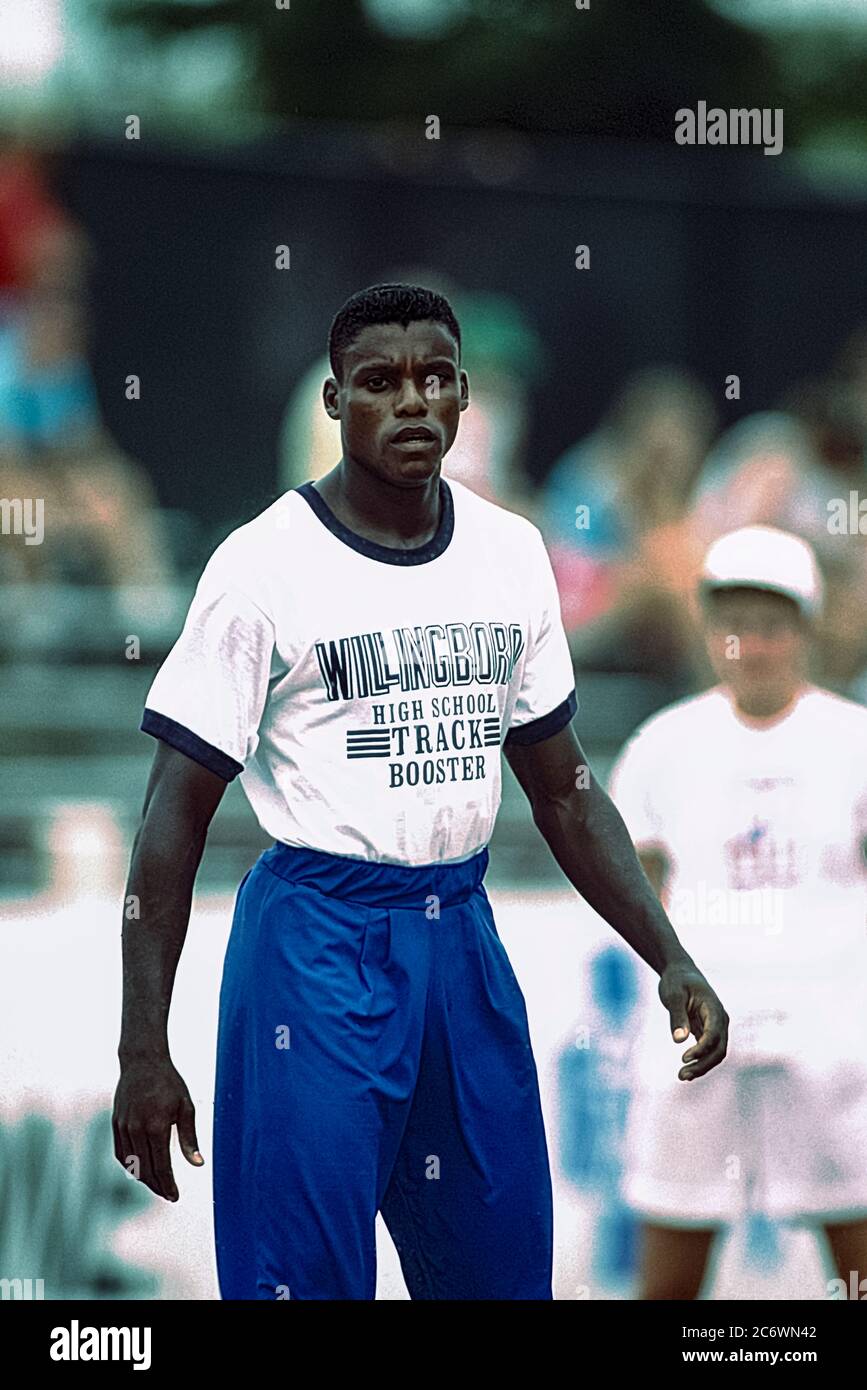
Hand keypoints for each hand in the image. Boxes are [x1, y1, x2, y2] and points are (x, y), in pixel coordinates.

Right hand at [112, 1058, 203, 1200]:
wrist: (142, 1062)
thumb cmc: (169, 1083)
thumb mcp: (185, 1107)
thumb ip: (189, 1138)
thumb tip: (198, 1164)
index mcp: (156, 1127)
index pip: (162, 1167)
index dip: (168, 1185)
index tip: (175, 1197)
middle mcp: (136, 1130)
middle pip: (146, 1170)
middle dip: (158, 1186)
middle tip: (168, 1194)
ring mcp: (123, 1128)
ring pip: (132, 1164)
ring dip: (144, 1178)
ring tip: (157, 1184)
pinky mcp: (116, 1124)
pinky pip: (121, 1153)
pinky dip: (130, 1165)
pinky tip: (140, 1169)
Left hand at [658, 962, 728, 1080]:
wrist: (680, 972)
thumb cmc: (677, 981)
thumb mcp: (673, 995)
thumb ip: (677, 1016)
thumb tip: (678, 1040)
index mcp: (714, 1008)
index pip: (714, 1034)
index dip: (701, 1048)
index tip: (683, 1056)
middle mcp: (720, 1020)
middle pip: (719, 1049)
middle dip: (703, 1064)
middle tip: (682, 1075)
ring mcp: (716, 1027)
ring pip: (716, 1053)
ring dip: (702, 1066)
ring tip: (682, 1076)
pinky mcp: (708, 1031)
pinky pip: (708, 1051)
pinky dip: (700, 1061)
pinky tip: (687, 1071)